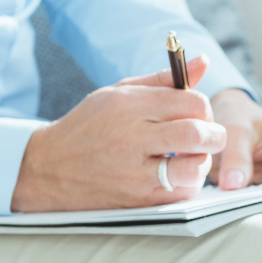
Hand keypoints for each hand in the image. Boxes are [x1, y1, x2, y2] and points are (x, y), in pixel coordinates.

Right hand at [12, 56, 225, 211]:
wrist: (47, 169)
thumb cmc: (91, 126)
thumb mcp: (120, 93)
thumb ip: (166, 80)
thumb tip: (204, 62)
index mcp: (128, 105)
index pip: (191, 103)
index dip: (204, 108)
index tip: (198, 114)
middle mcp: (131, 137)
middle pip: (196, 134)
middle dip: (214, 134)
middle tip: (209, 136)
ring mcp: (134, 172)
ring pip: (193, 167)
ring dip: (202, 161)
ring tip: (192, 156)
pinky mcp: (138, 200)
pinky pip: (182, 192)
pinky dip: (188, 182)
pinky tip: (176, 173)